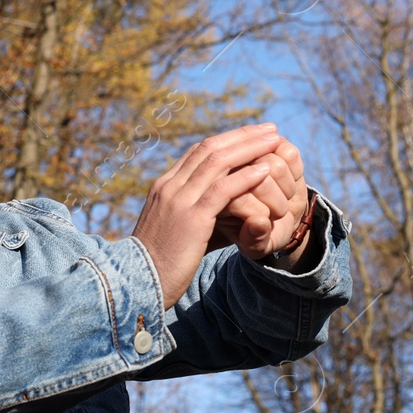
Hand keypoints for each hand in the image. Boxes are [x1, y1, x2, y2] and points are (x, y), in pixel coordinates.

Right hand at [132, 124, 285, 308]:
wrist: (137, 284)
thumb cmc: (157, 265)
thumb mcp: (172, 232)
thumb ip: (193, 216)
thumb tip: (223, 213)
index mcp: (164, 187)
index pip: (198, 152)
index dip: (227, 140)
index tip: (250, 134)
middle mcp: (169, 187)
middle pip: (209, 149)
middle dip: (242, 136)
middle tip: (269, 128)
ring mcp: (178, 200)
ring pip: (218, 162)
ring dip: (250, 148)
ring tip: (275, 141)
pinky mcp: (191, 219)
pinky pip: (223, 190)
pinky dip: (246, 176)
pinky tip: (266, 169)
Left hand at [209, 136, 309, 259]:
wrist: (275, 217)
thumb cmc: (260, 235)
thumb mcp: (255, 247)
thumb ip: (255, 239)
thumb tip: (259, 222)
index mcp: (211, 200)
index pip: (241, 200)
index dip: (265, 214)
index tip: (272, 222)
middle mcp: (221, 174)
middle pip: (259, 180)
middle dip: (278, 201)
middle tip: (281, 212)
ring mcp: (241, 155)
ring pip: (274, 164)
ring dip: (286, 185)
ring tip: (285, 195)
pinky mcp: (261, 143)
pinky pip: (288, 153)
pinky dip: (295, 168)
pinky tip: (290, 177)